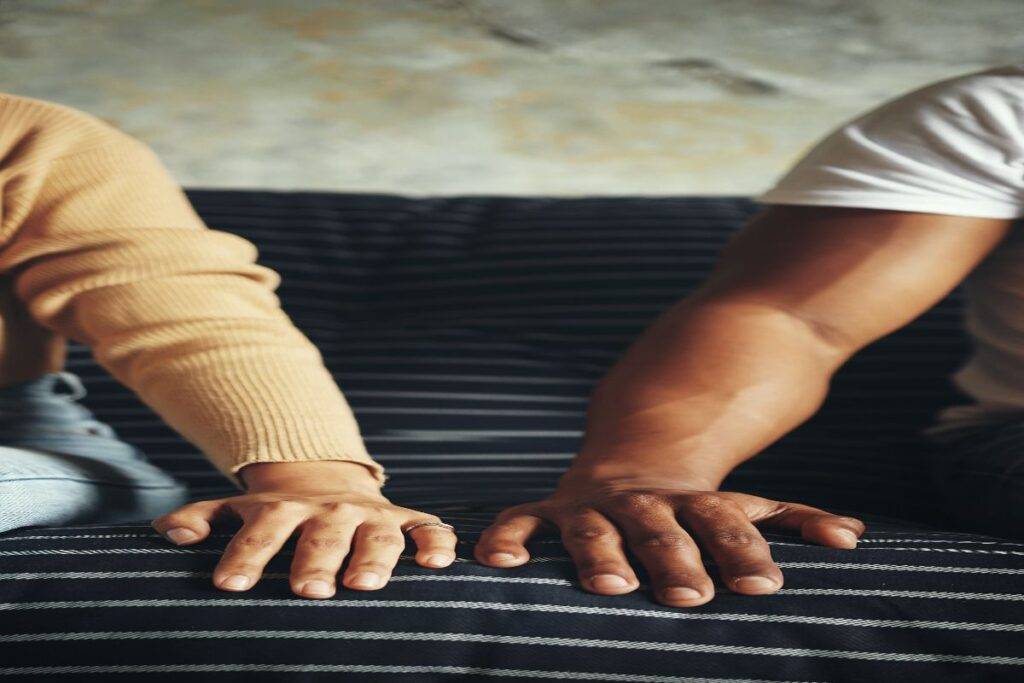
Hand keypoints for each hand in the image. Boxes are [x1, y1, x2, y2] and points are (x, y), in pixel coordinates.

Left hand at [151, 461, 455, 598]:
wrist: (327, 478)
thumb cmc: (277, 510)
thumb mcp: (237, 507)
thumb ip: (201, 517)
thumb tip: (169, 532)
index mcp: (285, 508)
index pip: (261, 533)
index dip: (246, 556)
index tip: (229, 585)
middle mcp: (330, 510)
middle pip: (321, 536)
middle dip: (315, 561)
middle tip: (307, 591)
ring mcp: (370, 514)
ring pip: (376, 534)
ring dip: (373, 557)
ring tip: (364, 584)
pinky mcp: (405, 519)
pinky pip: (428, 527)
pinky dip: (436, 542)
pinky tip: (438, 564)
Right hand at [474, 473, 863, 606]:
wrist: (627, 460)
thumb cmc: (693, 502)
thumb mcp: (743, 504)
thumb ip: (794, 518)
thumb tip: (853, 536)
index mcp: (692, 502)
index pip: (724, 521)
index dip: (743, 552)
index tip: (763, 587)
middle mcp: (642, 502)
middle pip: (660, 527)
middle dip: (673, 559)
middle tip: (690, 596)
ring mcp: (593, 505)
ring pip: (593, 527)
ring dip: (599, 553)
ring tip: (609, 586)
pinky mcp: (551, 511)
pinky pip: (522, 520)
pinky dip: (509, 537)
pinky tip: (498, 562)